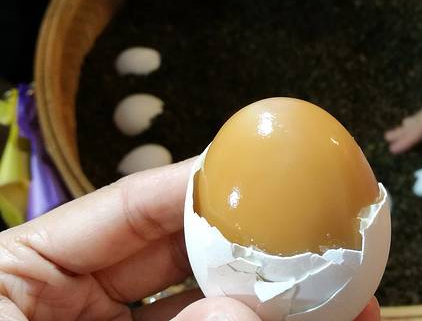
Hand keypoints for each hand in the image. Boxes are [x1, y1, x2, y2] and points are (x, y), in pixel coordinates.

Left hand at [0, 160, 379, 320]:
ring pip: (203, 308)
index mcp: (29, 268)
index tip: (258, 173)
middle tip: (309, 241)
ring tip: (332, 296)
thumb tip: (242, 315)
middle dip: (245, 247)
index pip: (129, 208)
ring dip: (264, 303)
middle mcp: (77, 300)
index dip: (195, 185)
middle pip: (178, 255)